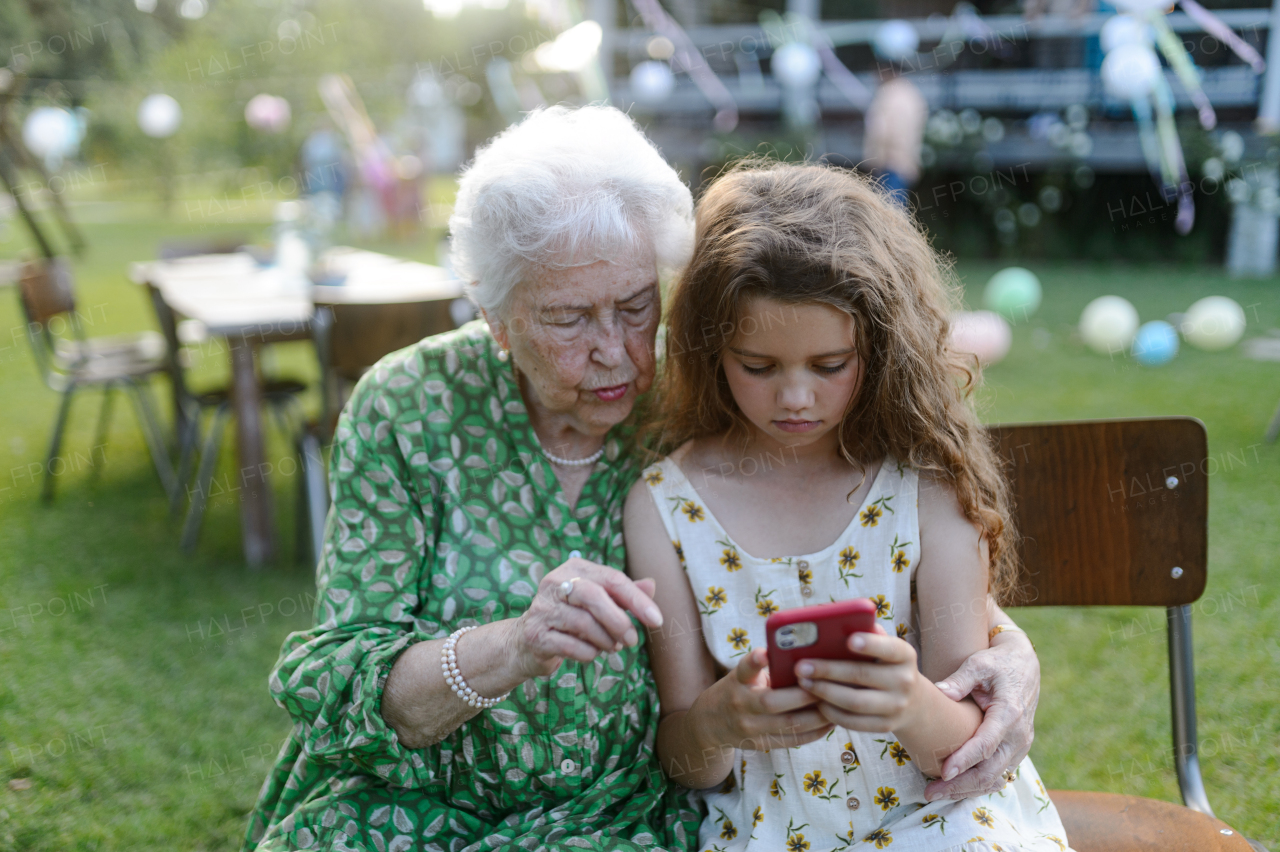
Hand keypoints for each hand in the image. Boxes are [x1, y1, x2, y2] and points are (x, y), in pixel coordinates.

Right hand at [510, 557, 663, 678]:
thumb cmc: (570, 617)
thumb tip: (652, 585)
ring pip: (584, 623)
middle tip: (633, 641)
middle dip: (620, 621)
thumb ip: (624, 594)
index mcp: (574, 569)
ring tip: (612, 647)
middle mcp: (554, 583)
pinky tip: (592, 653)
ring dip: (605, 641)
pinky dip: (589, 653)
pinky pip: (571, 646)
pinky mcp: (535, 634)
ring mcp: (542, 608)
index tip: (656, 620)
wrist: (526, 641)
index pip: (612, 578)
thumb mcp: (598, 601)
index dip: (637, 600)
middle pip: (594, 597)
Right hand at [693, 648, 832, 751]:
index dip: (755, 661)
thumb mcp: (744, 675)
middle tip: (828, 685)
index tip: (764, 653)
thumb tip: (809, 661)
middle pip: (773, 702)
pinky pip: (792, 740)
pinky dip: (814, 732)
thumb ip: (769, 670)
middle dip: (804, 694)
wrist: (710, 723)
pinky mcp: (760, 745)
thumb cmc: (737, 690)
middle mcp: (741, 704)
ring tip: (837, 704)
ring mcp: (749, 728)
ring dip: (817, 716)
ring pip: (788, 724)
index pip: (745, 669)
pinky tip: (830, 723)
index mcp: (738, 681)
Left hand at [795, 627, 923, 733]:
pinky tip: (816, 702)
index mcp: (905, 655)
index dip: (870, 644)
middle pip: (862, 675)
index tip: (849, 640)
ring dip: (825, 692)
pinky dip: (832, 712)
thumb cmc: (885, 664)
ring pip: (855, 702)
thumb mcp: (884, 647)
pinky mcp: (886, 726)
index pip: (890, 648)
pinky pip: (854, 722)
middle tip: (801, 666)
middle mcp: (905, 681)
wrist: (913, 701)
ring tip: (803, 683)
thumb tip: (833, 624)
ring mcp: (897, 706)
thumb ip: (866, 634)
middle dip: (828, 670)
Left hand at [923, 629, 1039, 800]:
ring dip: (966, 789)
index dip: (965, 761)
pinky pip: (999, 773)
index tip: (943, 772)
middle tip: (929, 792)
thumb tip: (939, 692)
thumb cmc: (998, 662)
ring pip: (994, 777)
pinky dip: (978, 784)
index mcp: (1009, 713)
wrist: (1024, 665)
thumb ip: (960, 679)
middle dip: (959, 785)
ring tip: (937, 793)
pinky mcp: (1017, 749)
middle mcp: (1019, 735)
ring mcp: (1020, 745)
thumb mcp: (979, 663)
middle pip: (990, 770)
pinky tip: (956, 788)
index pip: (986, 745)